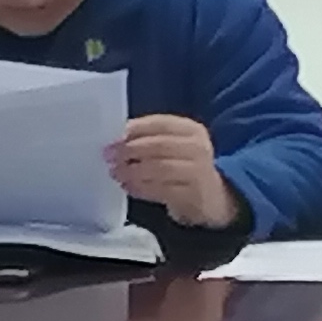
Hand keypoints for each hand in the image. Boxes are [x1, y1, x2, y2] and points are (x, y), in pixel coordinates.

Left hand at [106, 115, 239, 231]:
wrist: (212, 197)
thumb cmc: (184, 166)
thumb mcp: (173, 146)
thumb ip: (149, 139)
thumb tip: (116, 138)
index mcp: (192, 130)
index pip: (160, 123)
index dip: (134, 129)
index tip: (112, 138)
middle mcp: (198, 148)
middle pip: (158, 145)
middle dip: (129, 150)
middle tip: (109, 157)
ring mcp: (198, 172)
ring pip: (159, 168)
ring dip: (132, 171)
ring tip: (115, 173)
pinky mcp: (192, 195)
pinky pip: (161, 189)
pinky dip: (140, 188)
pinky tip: (127, 186)